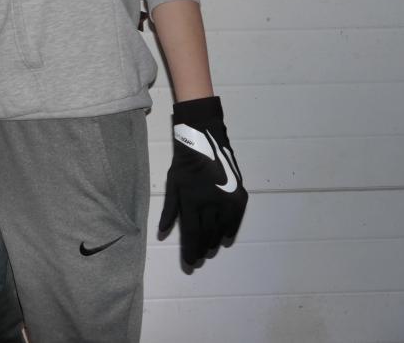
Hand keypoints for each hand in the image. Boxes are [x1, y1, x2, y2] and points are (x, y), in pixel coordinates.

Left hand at [158, 96, 247, 264]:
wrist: (204, 142)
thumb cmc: (184, 164)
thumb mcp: (172, 185)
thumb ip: (170, 210)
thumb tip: (163, 233)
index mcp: (192, 201)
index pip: (192, 234)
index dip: (191, 250)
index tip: (190, 263)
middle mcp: (211, 204)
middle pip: (208, 235)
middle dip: (202, 249)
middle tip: (199, 258)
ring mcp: (227, 200)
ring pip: (222, 230)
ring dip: (215, 242)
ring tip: (209, 250)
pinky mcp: (240, 197)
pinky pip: (236, 220)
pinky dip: (229, 230)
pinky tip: (224, 237)